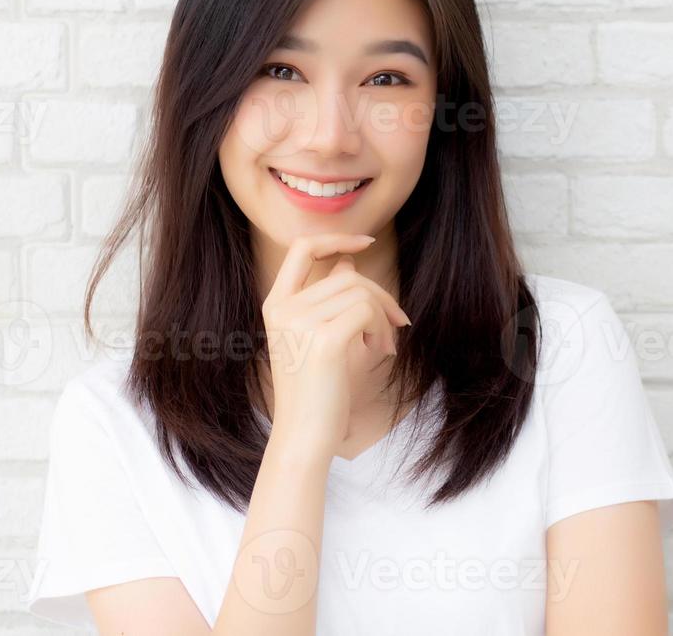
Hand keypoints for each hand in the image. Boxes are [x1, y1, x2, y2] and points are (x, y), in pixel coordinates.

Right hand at [260, 233, 412, 458]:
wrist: (304, 434)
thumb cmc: (316, 388)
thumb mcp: (317, 336)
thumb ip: (328, 298)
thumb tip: (348, 263)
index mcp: (276, 305)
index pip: (301, 248)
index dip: (336, 238)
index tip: (366, 242)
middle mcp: (283, 309)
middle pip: (347, 276)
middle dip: (380, 296)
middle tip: (396, 323)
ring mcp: (300, 323)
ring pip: (362, 293)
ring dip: (384, 317)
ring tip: (383, 345)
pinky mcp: (324, 339)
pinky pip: (367, 312)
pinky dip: (382, 329)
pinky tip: (378, 352)